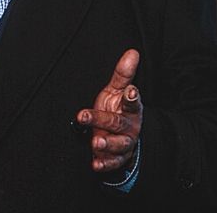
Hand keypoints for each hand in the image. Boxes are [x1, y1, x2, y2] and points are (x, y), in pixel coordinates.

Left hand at [77, 48, 142, 176]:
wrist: (122, 136)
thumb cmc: (117, 109)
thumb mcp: (117, 91)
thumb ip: (123, 74)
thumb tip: (132, 52)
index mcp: (130, 109)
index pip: (132, 102)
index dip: (131, 97)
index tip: (130, 90)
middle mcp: (129, 127)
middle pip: (117, 123)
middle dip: (102, 120)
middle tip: (84, 115)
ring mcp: (124, 144)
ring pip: (118, 145)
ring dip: (106, 144)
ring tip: (95, 141)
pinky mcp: (117, 158)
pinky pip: (112, 163)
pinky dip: (104, 163)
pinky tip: (95, 163)